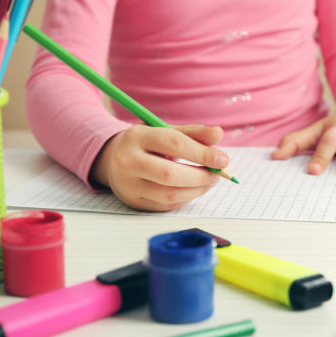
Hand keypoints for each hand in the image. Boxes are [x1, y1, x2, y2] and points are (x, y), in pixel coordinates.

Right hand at [90, 124, 228, 210]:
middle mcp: (128, 161)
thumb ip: (193, 133)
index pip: (174, 144)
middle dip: (200, 176)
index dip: (202, 153)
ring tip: (210, 181)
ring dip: (196, 190)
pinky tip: (194, 189)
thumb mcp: (165, 131)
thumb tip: (219, 134)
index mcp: (137, 137)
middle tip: (218, 174)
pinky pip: (166, 205)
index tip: (223, 159)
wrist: (112, 159)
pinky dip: (186, 198)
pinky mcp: (133, 202)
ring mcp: (128, 184)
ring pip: (169, 194)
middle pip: (170, 174)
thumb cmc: (147, 143)